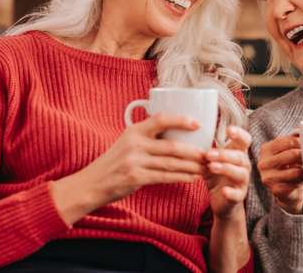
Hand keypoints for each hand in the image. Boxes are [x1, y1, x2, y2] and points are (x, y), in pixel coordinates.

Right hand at [58, 113, 206, 207]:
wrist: (92, 183)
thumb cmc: (114, 162)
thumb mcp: (126, 142)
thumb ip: (146, 137)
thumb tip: (176, 133)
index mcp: (134, 130)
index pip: (160, 119)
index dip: (180, 120)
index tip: (197, 123)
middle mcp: (134, 144)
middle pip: (172, 146)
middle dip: (194, 151)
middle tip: (209, 153)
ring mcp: (135, 161)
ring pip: (171, 163)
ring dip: (192, 166)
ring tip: (205, 167)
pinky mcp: (136, 178)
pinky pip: (165, 177)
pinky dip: (181, 177)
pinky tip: (193, 178)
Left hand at [205, 126, 251, 219]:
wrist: (220, 200)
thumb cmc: (216, 174)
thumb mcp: (211, 159)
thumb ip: (207, 147)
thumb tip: (192, 130)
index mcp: (238, 153)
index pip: (245, 140)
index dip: (239, 134)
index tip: (228, 130)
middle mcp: (244, 166)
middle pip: (240, 156)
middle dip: (224, 154)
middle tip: (208, 154)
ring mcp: (242, 181)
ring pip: (240, 173)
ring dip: (226, 168)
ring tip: (211, 167)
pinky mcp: (238, 196)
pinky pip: (237, 194)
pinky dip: (231, 192)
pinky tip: (224, 190)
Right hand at [257, 134, 302, 213]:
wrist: (286, 191)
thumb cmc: (289, 166)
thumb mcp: (289, 150)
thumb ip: (295, 137)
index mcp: (266, 148)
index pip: (288, 141)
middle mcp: (263, 162)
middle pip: (292, 154)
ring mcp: (268, 178)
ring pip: (295, 172)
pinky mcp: (275, 190)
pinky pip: (295, 185)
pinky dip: (302, 182)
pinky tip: (302, 181)